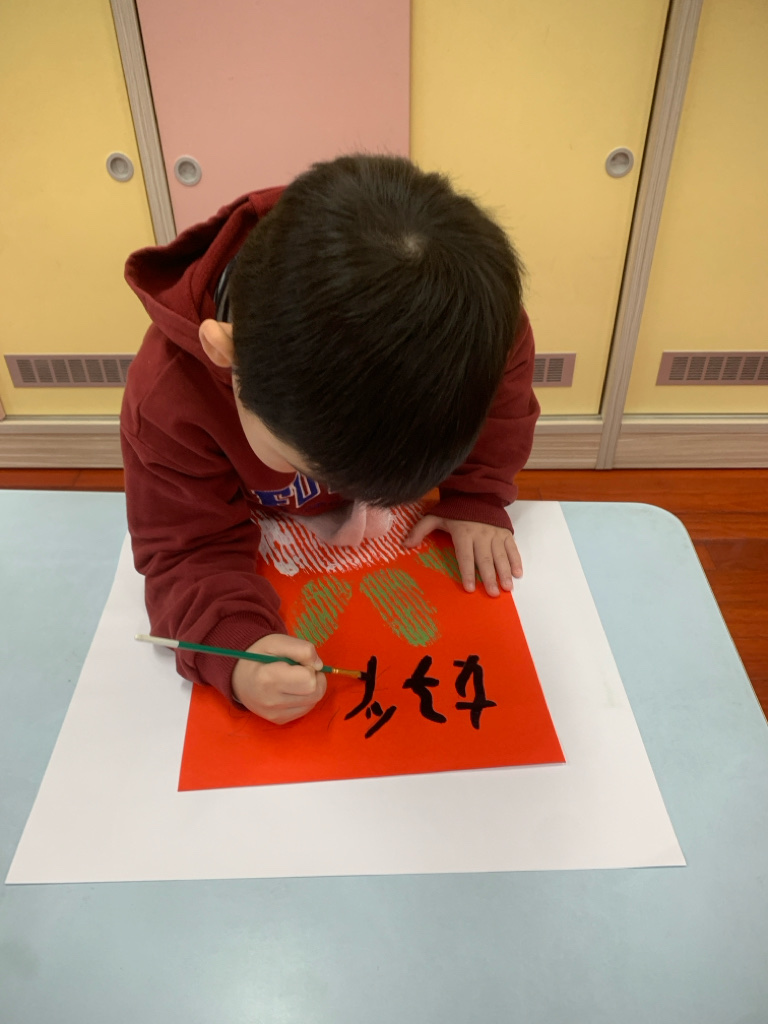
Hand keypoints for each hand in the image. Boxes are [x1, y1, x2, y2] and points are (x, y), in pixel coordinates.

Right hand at [231, 633, 326, 723]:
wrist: (239, 675)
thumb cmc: (259, 654)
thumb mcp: (277, 641)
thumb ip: (302, 649)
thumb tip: (319, 666)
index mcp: (268, 678)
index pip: (309, 680)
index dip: (310, 667)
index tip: (300, 662)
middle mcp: (270, 701)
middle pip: (314, 693)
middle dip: (315, 678)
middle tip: (302, 669)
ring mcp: (274, 714)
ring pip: (313, 703)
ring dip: (311, 688)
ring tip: (296, 678)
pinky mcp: (279, 720)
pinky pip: (305, 710)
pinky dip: (305, 698)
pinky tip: (293, 689)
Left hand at [404, 515, 521, 596]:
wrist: (477, 492)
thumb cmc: (455, 509)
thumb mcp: (435, 516)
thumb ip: (420, 530)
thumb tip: (404, 545)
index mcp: (463, 532)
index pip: (465, 556)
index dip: (467, 572)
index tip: (469, 588)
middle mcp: (481, 534)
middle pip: (485, 559)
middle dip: (489, 577)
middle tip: (492, 593)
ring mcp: (495, 534)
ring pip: (501, 556)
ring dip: (504, 572)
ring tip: (507, 588)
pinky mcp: (506, 532)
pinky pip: (512, 548)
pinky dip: (516, 560)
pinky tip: (518, 574)